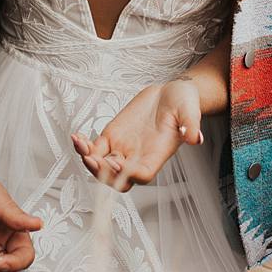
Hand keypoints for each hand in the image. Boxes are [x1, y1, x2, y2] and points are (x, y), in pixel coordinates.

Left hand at [72, 79, 202, 191]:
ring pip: (101, 166)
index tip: (119, 162)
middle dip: (102, 172)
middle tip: (92, 157)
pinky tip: (76, 137)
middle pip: (116, 178)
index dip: (127, 174)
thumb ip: (192, 124)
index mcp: (156, 156)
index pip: (140, 175)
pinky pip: (94, 149)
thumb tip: (195, 138)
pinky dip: (83, 147)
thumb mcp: (190, 110)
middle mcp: (138, 157)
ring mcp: (123, 149)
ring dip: (88, 160)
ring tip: (80, 144)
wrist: (170, 93)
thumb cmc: (184, 103)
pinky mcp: (112, 136)